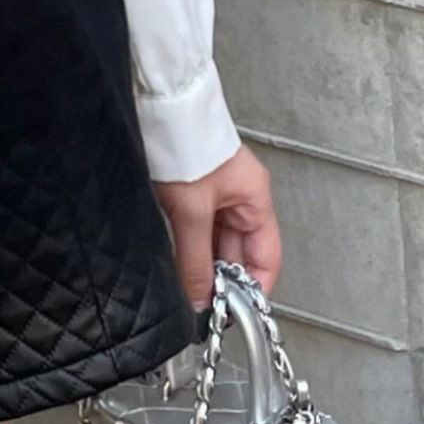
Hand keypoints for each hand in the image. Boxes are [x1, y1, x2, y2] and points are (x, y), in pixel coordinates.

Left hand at [154, 143, 280, 310]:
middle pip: (238, 253)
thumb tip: (200, 297)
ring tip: (189, 291)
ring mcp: (214, 195)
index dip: (254, 290)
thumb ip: (195, 258)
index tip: (236, 315)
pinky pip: (195, 232)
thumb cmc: (184, 142)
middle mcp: (239, 198)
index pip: (266, 259)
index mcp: (255, 199)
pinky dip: (189, 250)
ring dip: (203, 267)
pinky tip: (177, 265)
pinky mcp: (189, 192)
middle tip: (205, 308)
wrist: (157, 109)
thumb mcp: (191, 209)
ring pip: (213, 244)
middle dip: (223, 282)